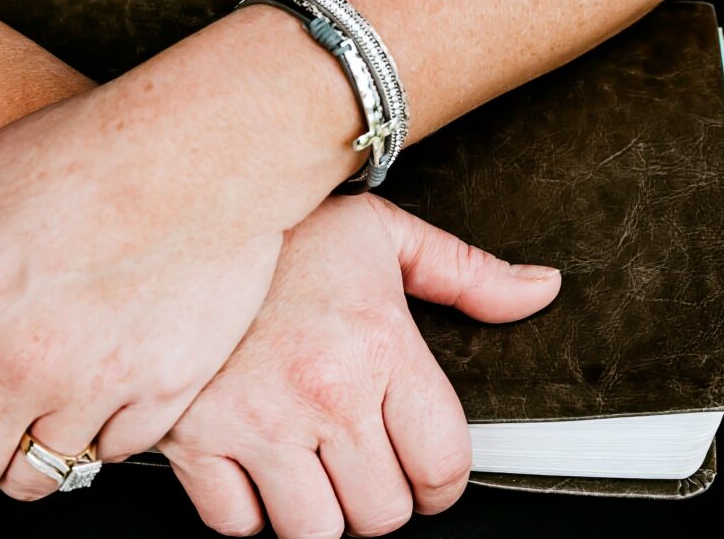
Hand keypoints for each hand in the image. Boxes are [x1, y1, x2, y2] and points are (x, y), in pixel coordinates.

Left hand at [0, 58, 319, 498]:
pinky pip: (116, 448)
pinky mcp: (170, 387)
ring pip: (42, 474)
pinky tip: (110, 377)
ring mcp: (107, 383)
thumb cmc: (101, 150)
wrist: (209, 151)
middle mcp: (35, 362)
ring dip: (35, 441)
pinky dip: (105, 424)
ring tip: (52, 398)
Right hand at [159, 194, 560, 537]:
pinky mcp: (193, 442)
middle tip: (370, 464)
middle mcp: (323, 393)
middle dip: (386, 498)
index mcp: (380, 346)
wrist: (183, 216)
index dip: (443, 482)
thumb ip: (470, 274)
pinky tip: (262, 466)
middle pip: (383, 514)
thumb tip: (540, 290)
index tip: (428, 473)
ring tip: (319, 468)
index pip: (443, 464)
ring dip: (324, 512)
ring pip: (316, 533)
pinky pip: (237, 526)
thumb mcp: (387, 237)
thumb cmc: (288, 231)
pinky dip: (253, 511)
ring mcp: (255, 424)